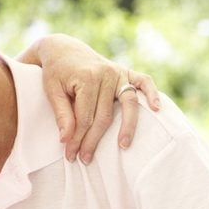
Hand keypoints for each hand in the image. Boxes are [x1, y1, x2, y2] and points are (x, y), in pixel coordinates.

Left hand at [29, 34, 160, 162]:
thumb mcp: (52, 91)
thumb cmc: (56, 72)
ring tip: (123, 146)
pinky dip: (152, 94)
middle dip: (94, 140)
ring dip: (127, 126)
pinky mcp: (126, 71)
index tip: (71, 156)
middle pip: (105, 115)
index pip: (85, 117)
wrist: (63, 49)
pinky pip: (144, 81)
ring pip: (127, 104)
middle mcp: (106, 74)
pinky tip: (156, 108)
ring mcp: (118, 72)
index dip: (78, 138)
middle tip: (86, 159)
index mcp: (87, 78)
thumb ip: (61, 115)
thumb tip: (66, 140)